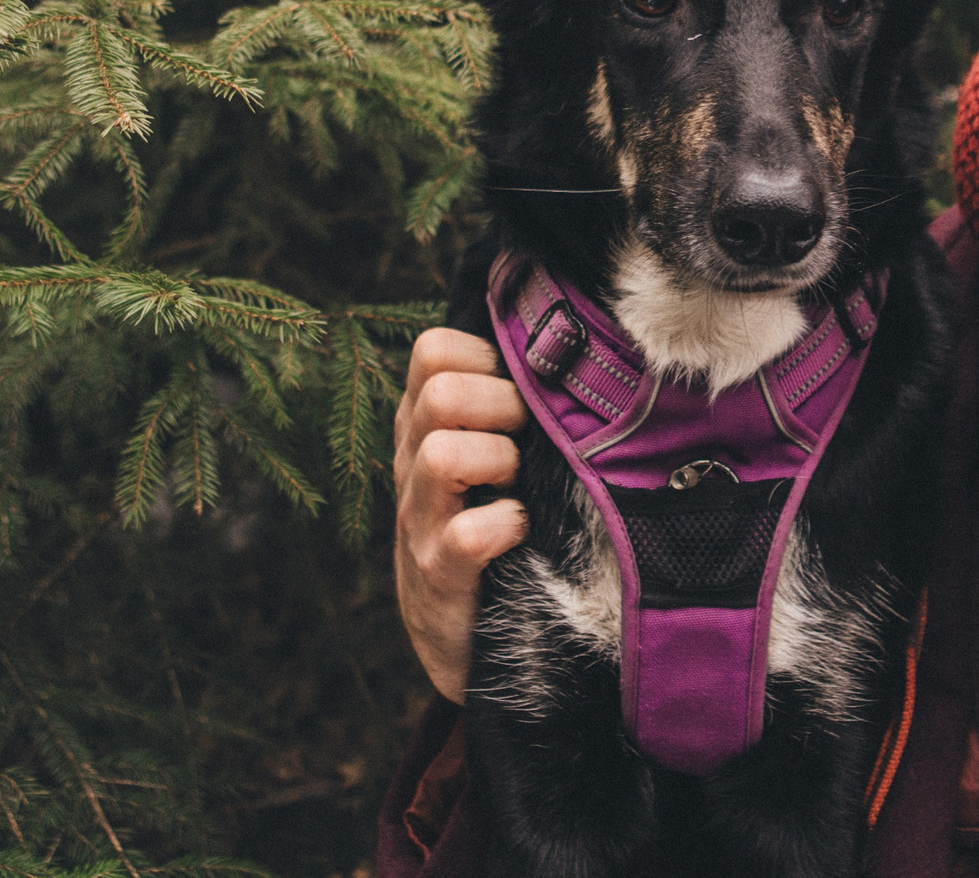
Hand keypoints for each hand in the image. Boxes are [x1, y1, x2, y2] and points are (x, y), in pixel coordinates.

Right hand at [394, 327, 529, 702]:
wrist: (467, 640)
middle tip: (524, 437)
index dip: (485, 357)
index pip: (433, 350)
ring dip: (498, 461)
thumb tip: (567, 339)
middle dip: (501, 404)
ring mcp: (419, 523)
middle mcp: (411, 466)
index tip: (515, 389)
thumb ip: (505, 403)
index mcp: (423, 426)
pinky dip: (504, 526)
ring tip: (517, 483)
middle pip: (440, 392)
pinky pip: (466, 535)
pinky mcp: (438, 577)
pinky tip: (521, 530)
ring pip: (442, 453)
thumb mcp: (487, 457)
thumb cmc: (494, 527)